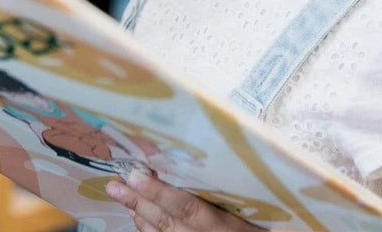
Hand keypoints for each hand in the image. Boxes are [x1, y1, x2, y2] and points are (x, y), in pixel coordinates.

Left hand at [106, 171, 261, 231]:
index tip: (138, 174)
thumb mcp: (262, 211)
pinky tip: (137, 215)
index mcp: (230, 225)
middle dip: (141, 201)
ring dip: (140, 214)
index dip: (161, 193)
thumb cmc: (265, 224)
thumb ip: (242, 188)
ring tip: (120, 193)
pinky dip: (148, 230)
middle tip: (116, 183)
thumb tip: (227, 156)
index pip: (189, 208)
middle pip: (171, 221)